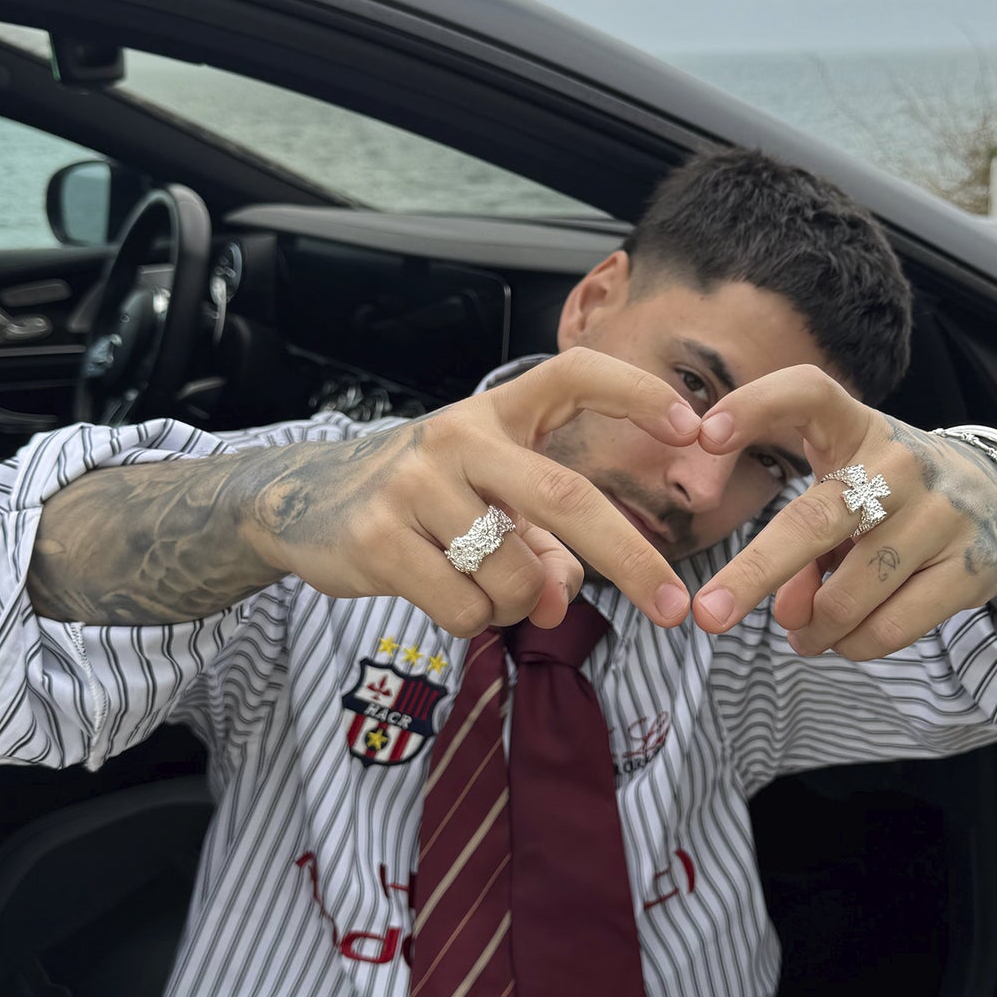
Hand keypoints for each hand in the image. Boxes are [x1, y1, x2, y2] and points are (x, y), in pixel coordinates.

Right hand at [246, 347, 700, 633]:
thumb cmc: (421, 500)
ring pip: (516, 575)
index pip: (574, 376)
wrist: (302, 504)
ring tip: (477, 583)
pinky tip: (440, 592)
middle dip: (629, 558)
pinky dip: (472, 620)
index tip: (694, 427)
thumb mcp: (486, 503)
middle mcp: (458, 437)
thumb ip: (541, 544)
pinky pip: (466, 608)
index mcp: (494, 413)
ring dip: (518, 605)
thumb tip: (564, 599)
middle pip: (565, 495)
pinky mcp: (380, 539)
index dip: (637, 393)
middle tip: (672, 607)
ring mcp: (416, 486)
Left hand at [688, 366, 996, 659]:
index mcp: (858, 428)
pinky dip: (853, 646)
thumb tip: (788, 613)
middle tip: (708, 616)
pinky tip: (847, 639)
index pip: (807, 393)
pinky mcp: (969, 568)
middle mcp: (898, 465)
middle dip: (752, 574)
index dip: (755, 407)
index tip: (704, 435)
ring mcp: (940, 516)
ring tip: (806, 634)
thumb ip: (801, 545)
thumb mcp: (843, 492)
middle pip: (813, 523)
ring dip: (812, 630)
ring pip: (847, 598)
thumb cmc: (892, 495)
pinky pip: (888, 630)